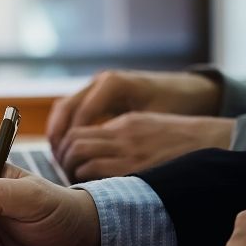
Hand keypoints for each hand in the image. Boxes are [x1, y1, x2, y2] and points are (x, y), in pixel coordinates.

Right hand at [47, 70, 220, 153]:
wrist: (188, 89)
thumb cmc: (175, 105)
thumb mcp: (154, 121)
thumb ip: (128, 137)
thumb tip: (104, 163)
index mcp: (113, 84)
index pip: (81, 114)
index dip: (74, 142)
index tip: (73, 165)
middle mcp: (100, 81)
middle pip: (65, 108)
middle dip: (59, 137)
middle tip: (59, 163)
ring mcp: (95, 85)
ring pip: (63, 108)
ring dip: (58, 133)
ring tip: (59, 159)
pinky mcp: (95, 94)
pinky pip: (71, 109)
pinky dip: (65, 128)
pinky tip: (67, 149)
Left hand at [58, 112, 233, 180]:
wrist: (223, 145)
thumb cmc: (187, 143)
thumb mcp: (150, 127)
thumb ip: (120, 136)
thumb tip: (92, 156)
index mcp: (125, 123)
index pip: (77, 132)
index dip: (65, 149)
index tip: (66, 164)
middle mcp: (124, 135)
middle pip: (73, 145)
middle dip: (64, 162)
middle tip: (68, 178)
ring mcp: (132, 152)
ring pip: (81, 161)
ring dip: (74, 176)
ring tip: (79, 188)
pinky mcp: (140, 171)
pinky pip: (100, 179)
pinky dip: (90, 187)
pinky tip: (95, 197)